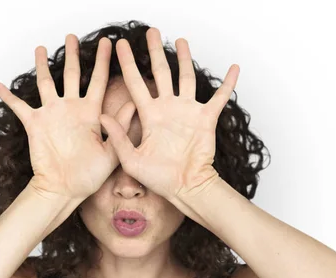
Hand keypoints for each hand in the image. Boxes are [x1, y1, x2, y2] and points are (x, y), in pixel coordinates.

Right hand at [0, 34, 134, 201]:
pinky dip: (8, 96)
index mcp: (90, 113)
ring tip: (40, 48)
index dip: (103, 62)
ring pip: (46, 83)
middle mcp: (71, 109)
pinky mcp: (35, 124)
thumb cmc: (88, 176)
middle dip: (73, 55)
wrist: (64, 190)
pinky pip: (19, 106)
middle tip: (71, 37)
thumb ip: (120, 128)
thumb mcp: (112, 152)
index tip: (109, 44)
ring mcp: (52, 115)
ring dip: (42, 66)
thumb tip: (134, 104)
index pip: (98, 81)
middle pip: (72, 75)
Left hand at [98, 27, 239, 200]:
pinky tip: (234, 68)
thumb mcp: (131, 159)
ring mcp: (188, 112)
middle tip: (151, 32)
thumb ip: (117, 136)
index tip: (120, 45)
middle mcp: (168, 109)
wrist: (185, 188)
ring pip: (186, 78)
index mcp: (149, 116)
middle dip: (156, 52)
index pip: (135, 83)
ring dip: (185, 59)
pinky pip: (220, 98)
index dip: (128, 64)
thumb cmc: (159, 178)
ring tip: (182, 41)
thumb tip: (101, 115)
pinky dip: (228, 84)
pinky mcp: (206, 119)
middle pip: (161, 73)